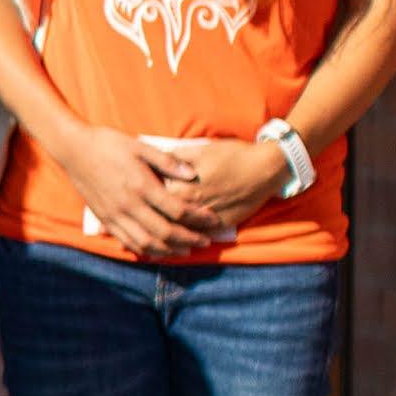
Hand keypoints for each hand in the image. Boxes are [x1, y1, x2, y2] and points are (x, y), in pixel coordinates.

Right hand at [50, 123, 221, 256]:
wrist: (73, 150)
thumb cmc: (108, 144)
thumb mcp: (141, 146)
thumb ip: (168, 161)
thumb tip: (192, 174)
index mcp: (141, 185)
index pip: (177, 210)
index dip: (198, 218)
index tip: (212, 219)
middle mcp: (128, 205)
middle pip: (165, 232)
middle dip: (189, 239)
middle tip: (205, 241)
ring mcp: (115, 214)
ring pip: (146, 242)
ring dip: (169, 249)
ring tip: (186, 250)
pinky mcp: (105, 219)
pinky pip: (127, 241)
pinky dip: (145, 249)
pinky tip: (158, 250)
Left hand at [135, 133, 291, 237]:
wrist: (265, 168)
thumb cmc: (231, 155)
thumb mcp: (198, 150)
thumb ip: (172, 158)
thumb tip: (153, 157)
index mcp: (180, 187)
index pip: (151, 199)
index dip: (140, 201)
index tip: (129, 201)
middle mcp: (191, 206)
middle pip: (161, 219)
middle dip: (147, 223)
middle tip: (133, 225)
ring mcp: (207, 218)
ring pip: (179, 232)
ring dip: (164, 238)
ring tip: (150, 241)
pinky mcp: (221, 225)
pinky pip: (199, 236)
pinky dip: (186, 240)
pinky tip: (175, 245)